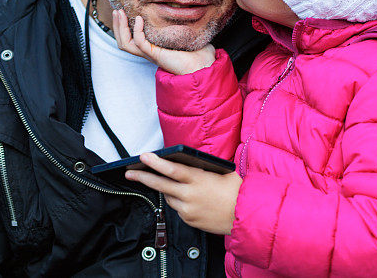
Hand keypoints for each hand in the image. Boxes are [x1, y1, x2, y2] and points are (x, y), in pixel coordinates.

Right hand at [112, 9, 215, 74]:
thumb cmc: (200, 55)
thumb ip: (186, 25)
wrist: (204, 66)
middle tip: (117, 11)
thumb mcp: (189, 35)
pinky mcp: (156, 55)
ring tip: (119, 13)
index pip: (132, 40)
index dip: (125, 27)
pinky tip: (139, 19)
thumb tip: (191, 12)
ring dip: (120, 28)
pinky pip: (139, 43)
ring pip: (126, 44)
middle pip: (124, 42)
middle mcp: (150, 53)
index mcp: (155, 49)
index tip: (125, 12)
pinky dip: (136, 30)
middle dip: (118, 26)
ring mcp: (151, 54)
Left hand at [126, 153, 241, 234]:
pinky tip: (188, 198)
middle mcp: (190, 195)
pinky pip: (178, 209)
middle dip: (143, 177)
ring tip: (168, 183)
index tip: (143, 156)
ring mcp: (188, 210)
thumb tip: (186, 163)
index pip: (172, 169)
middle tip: (130, 172)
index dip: (156, 162)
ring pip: (169, 197)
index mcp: (199, 180)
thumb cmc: (237, 191)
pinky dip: (179, 202)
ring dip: (167, 190)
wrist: (245, 216)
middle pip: (161, 185)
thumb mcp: (222, 173)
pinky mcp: (189, 220)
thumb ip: (202, 169)